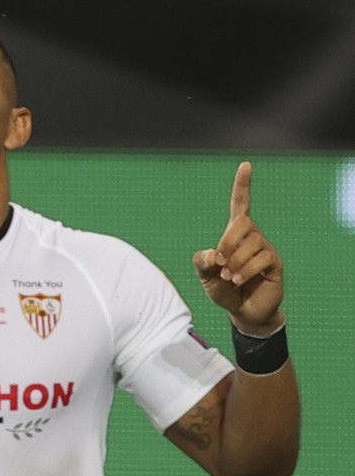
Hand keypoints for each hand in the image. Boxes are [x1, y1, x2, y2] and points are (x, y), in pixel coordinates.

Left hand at [192, 162, 283, 334]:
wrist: (242, 311)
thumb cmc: (222, 289)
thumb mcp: (204, 276)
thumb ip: (201, 262)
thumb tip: (212, 254)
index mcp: (234, 234)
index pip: (241, 204)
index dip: (242, 185)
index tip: (246, 165)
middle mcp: (253, 236)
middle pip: (243, 223)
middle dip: (227, 242)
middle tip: (220, 264)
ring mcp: (265, 249)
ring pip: (252, 243)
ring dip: (235, 262)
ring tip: (229, 277)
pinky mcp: (275, 264)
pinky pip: (262, 258)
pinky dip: (245, 270)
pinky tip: (237, 281)